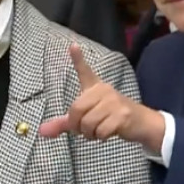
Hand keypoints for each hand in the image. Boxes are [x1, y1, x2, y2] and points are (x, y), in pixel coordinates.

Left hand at [38, 44, 164, 150]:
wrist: (141, 123)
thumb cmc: (110, 118)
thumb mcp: (86, 119)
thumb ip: (64, 124)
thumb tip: (42, 131)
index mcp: (94, 88)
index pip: (85, 72)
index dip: (78, 59)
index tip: (72, 46)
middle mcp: (104, 91)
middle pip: (76, 110)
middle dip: (76, 126)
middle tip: (84, 130)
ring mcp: (114, 102)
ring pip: (87, 123)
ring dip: (89, 134)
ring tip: (98, 131)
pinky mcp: (122, 115)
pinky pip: (100, 131)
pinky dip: (100, 137)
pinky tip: (108, 133)